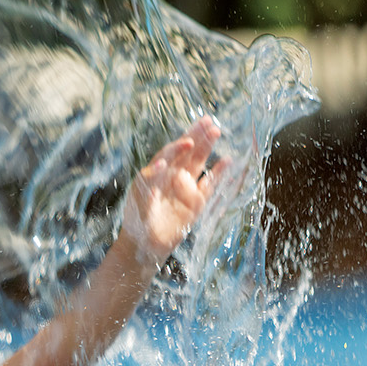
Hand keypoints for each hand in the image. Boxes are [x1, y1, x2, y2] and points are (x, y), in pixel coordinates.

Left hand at [121, 115, 227, 265]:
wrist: (145, 244)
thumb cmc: (138, 221)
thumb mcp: (140, 201)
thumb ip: (150, 182)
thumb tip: (160, 163)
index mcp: (155, 173)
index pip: (168, 154)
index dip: (177, 148)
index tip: (186, 142)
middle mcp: (171, 176)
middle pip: (186, 152)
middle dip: (196, 136)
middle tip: (208, 120)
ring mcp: (185, 187)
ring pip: (199, 162)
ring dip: (207, 147)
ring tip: (216, 131)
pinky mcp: (197, 201)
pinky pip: (210, 183)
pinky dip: (219, 173)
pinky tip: (228, 160)